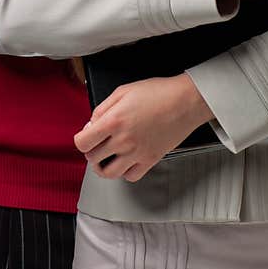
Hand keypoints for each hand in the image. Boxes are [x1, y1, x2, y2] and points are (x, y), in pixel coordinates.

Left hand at [74, 75, 212, 182]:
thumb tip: (91, 125)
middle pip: (93, 158)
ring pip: (109, 173)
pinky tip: (125, 161)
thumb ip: (102, 109)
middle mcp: (123, 140)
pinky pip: (130, 176)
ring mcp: (137, 153)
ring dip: (103, 166)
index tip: (86, 136)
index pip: (82, 143)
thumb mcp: (122, 92)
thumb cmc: (158, 92)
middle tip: (98, 144)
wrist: (185, 101)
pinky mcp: (150, 160)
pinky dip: (124, 172)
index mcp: (113, 121)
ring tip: (106, 158)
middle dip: (91, 150)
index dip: (81, 139)